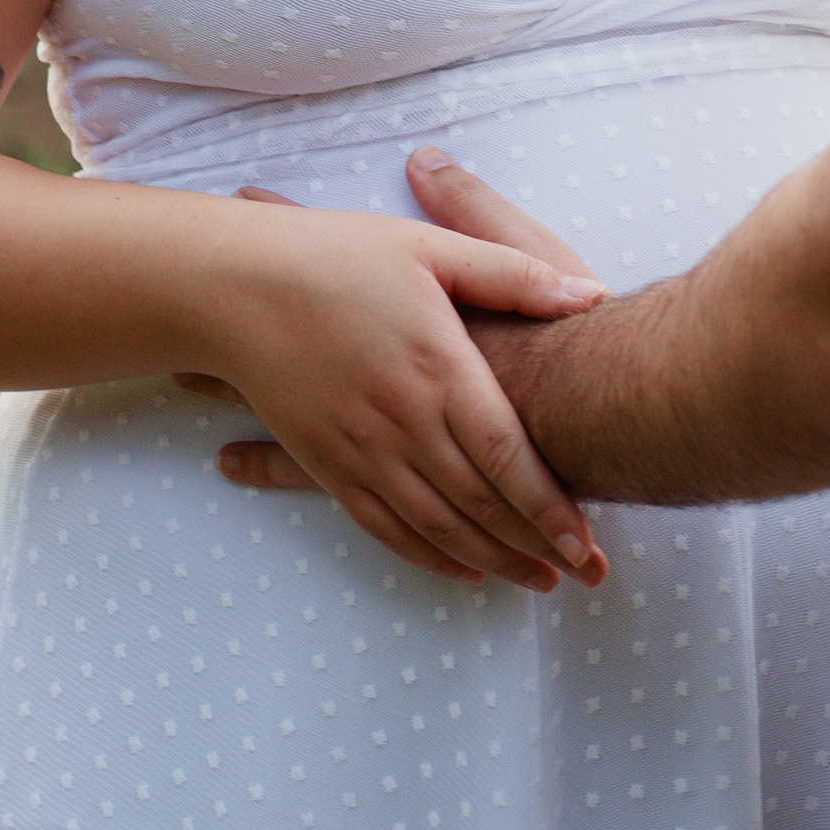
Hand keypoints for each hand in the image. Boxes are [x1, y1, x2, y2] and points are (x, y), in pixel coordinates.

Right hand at [181, 170, 610, 593]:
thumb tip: (590, 294)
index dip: (550, 507)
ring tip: (536, 581)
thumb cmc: (339, 256)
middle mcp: (404, 420)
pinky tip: (463, 569)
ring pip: (438, 526)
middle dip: (535, 545)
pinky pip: (385, 527)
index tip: (586, 543)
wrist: (239, 285)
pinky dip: (429, 556)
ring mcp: (363, 450)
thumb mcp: (432, 248)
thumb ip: (513, 273)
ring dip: (491, 560)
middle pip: (480, 503)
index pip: (507, 456)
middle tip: (580, 575)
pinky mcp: (328, 465)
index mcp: (438, 367)